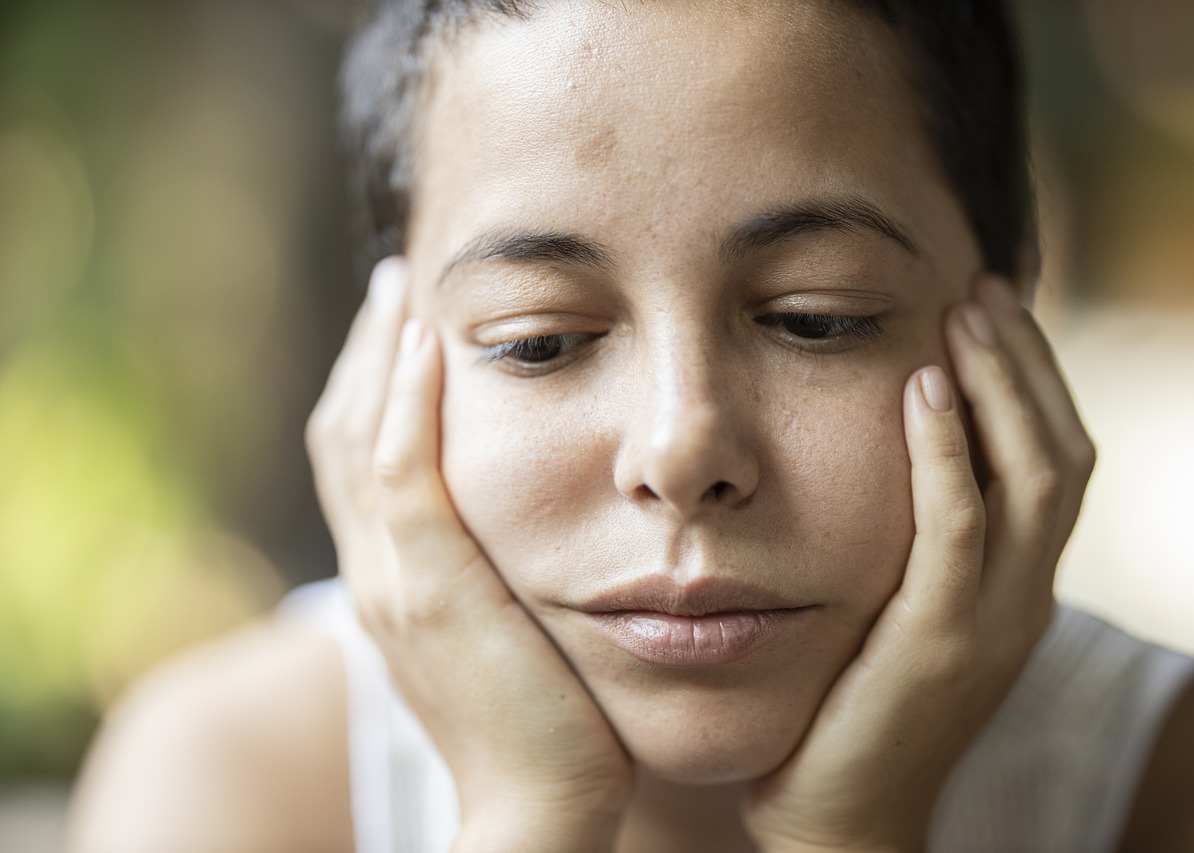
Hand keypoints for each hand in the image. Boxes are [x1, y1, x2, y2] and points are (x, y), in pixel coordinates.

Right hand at [305, 258, 630, 851]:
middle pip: (343, 434)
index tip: (405, 329)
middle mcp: (377, 573)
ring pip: (360, 437)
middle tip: (395, 286)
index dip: (374, 388)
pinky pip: (400, 469)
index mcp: (394, 584)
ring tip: (404, 287)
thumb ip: (502, 578)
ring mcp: (394, 579)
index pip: (361, 462)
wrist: (538, 806)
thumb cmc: (548, 724)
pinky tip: (430, 341)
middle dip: (366, 354)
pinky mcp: (429, 585)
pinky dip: (405, 399)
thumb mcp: (511, 635)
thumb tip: (537, 528)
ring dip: (379, 354)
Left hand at [744, 276, 1095, 852]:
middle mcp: (1024, 598)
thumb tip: (888, 449)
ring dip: (1000, 385)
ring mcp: (992, 623)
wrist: (840, 812)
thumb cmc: (849, 699)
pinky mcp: (938, 644)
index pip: (1053, 461)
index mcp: (1017, 586)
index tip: (988, 307)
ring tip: (962, 312)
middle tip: (981, 288)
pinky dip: (946, 450)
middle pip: (1060, 454)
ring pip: (1030, 478)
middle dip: (1026, 364)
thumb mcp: (899, 604)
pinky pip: (957, 527)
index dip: (1032, 380)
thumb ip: (916, 540)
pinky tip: (920, 386)